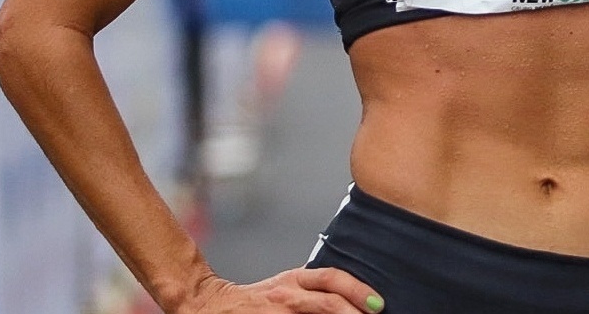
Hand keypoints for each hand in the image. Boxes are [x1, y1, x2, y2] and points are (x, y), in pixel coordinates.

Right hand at [176, 268, 382, 313]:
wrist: (211, 306)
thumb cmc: (257, 299)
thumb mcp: (286, 284)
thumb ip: (314, 288)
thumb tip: (353, 294)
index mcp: (294, 279)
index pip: (331, 278)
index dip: (357, 289)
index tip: (378, 303)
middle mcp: (286, 294)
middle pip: (327, 301)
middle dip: (353, 311)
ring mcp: (276, 313)